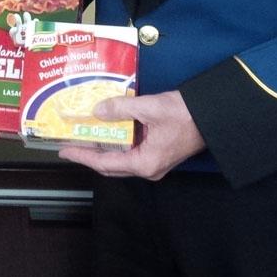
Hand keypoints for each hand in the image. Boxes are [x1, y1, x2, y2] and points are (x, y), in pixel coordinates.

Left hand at [58, 90, 204, 180]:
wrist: (211, 116)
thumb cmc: (184, 114)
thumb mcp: (149, 107)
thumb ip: (121, 108)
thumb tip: (97, 111)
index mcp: (145, 163)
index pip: (105, 164)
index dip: (83, 156)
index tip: (64, 150)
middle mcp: (148, 168)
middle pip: (111, 165)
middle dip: (89, 154)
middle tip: (69, 142)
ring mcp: (154, 163)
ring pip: (120, 159)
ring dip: (102, 148)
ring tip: (84, 135)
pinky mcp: (158, 154)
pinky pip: (130, 152)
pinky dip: (115, 143)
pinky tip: (106, 130)